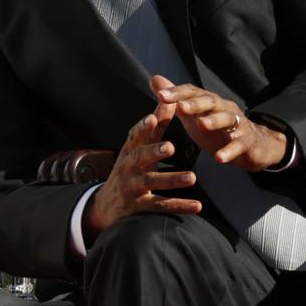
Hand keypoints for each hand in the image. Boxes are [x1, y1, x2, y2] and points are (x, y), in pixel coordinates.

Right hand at [83, 104, 200, 239]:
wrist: (107, 205)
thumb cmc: (129, 168)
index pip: (135, 136)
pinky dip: (179, 206)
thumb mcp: (138, 147)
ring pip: (152, 182)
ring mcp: (133, 187)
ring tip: (192, 177)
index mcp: (130, 150)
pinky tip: (197, 206)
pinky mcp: (141, 206)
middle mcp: (129, 167)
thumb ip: (156, 125)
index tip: (152, 118)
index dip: (143, 127)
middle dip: (154, 151)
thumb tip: (169, 99)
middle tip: (170, 146)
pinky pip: (161, 206)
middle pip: (140, 158)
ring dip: (172, 180)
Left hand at [151, 75, 288, 171]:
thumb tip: (154, 80)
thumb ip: (175, 99)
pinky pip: (239, 145)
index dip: (178, 93)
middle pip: (211, 102)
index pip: (193, 92)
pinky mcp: (247, 142)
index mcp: (209, 102)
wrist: (253, 146)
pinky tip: (219, 158)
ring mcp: (238, 124)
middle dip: (195, 103)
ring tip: (202, 125)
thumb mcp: (193, 115)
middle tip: (180, 107)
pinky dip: (229, 151)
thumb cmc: (218, 129)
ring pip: (228, 119)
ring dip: (214, 121)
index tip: (161, 95)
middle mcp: (225, 108)